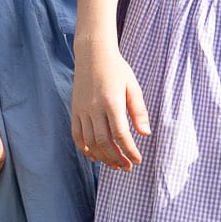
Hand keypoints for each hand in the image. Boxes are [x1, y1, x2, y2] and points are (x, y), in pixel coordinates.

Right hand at [70, 38, 150, 169]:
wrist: (92, 55)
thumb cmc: (117, 70)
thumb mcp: (133, 87)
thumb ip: (139, 111)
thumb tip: (146, 134)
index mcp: (111, 102)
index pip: (120, 134)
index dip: (129, 150)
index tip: (137, 160)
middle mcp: (94, 108)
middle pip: (104, 142)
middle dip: (116, 158)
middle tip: (127, 167)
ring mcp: (82, 110)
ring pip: (90, 142)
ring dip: (103, 157)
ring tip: (115, 164)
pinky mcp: (74, 111)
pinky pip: (77, 135)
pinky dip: (85, 149)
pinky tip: (96, 156)